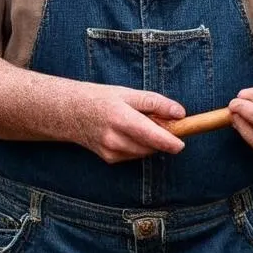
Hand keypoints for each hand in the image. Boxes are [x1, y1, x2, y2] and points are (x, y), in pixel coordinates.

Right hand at [71, 84, 185, 164]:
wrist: (70, 113)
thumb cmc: (101, 99)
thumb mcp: (128, 93)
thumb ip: (155, 103)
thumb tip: (180, 113)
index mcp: (120, 117)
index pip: (150, 134)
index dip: (168, 141)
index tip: (182, 143)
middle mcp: (114, 138)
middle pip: (150, 145)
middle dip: (162, 137)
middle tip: (160, 120)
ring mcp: (111, 151)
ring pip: (144, 152)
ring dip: (151, 142)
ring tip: (140, 123)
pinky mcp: (110, 159)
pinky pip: (135, 154)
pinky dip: (139, 145)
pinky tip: (129, 133)